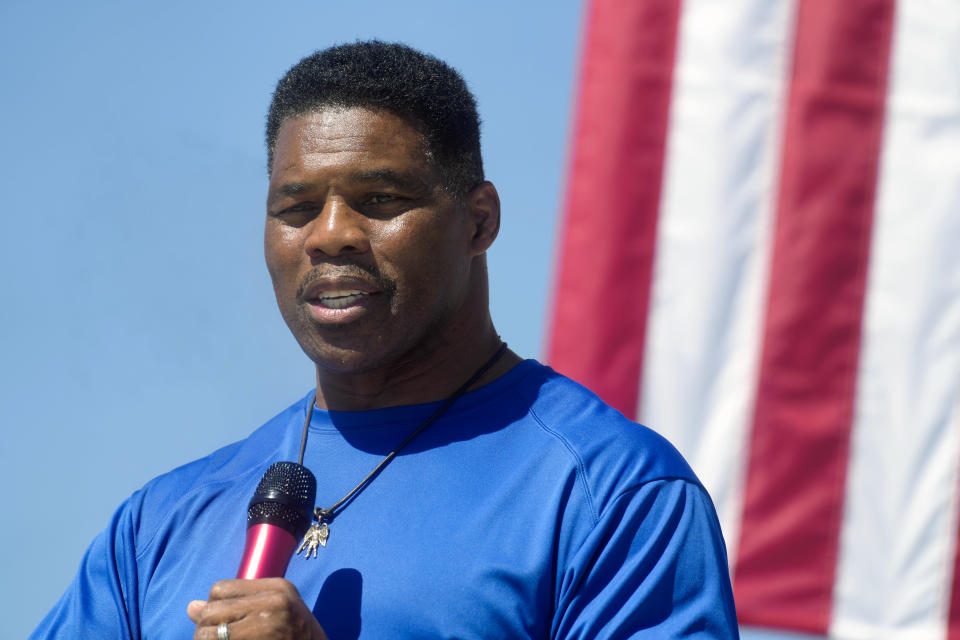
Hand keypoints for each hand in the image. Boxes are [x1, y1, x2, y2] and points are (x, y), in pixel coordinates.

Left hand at [187, 578, 328, 639]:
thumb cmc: (297, 635)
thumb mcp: (276, 610)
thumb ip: (238, 605)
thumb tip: (191, 607)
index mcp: (277, 588)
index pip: (221, 589)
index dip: (213, 607)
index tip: (221, 622)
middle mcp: (273, 603)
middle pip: (212, 611)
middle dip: (205, 629)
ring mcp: (267, 627)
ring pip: (210, 635)